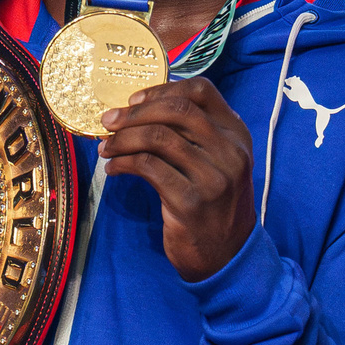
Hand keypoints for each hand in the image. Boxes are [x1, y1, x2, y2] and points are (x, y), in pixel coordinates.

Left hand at [98, 77, 253, 279]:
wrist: (227, 255)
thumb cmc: (213, 204)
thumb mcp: (217, 163)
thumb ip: (194, 135)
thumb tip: (140, 108)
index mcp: (237, 135)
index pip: (202, 91)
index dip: (163, 89)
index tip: (135, 100)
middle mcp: (230, 152)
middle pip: (176, 110)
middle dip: (134, 113)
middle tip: (108, 121)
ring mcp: (213, 177)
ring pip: (158, 137)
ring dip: (123, 139)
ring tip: (107, 147)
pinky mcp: (190, 201)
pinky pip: (147, 167)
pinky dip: (123, 162)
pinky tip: (114, 168)